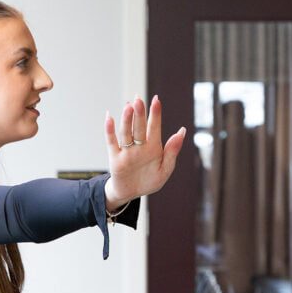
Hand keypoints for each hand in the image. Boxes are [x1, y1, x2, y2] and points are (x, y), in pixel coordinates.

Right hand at [103, 96, 186, 210]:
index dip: (155, 114)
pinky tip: (109, 118)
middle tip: (139, 99)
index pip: (154, 127)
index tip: (156, 100)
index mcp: (153, 147)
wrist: (132, 194)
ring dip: (127, 120)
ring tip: (128, 106)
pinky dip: (109, 130)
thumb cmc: (149, 180)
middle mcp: (139, 146)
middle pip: (139, 127)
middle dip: (140, 113)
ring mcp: (126, 151)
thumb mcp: (165, 169)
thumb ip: (172, 151)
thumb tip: (182, 131)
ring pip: (126, 132)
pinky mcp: (115, 158)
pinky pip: (111, 142)